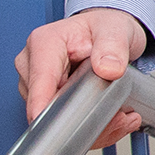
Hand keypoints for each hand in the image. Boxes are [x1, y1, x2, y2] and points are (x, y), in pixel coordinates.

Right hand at [13, 8, 147, 147]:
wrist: (109, 33)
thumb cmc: (106, 27)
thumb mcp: (116, 29)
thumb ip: (113, 47)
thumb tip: (108, 70)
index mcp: (44, 43)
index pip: (39, 79)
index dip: (43, 103)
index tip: (47, 122)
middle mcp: (33, 64)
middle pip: (46, 104)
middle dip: (81, 115)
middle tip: (120, 116)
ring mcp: (37, 85)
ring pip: (55, 117)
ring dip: (90, 123)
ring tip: (120, 114)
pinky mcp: (46, 99)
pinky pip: (63, 121)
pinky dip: (90, 126)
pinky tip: (112, 119)